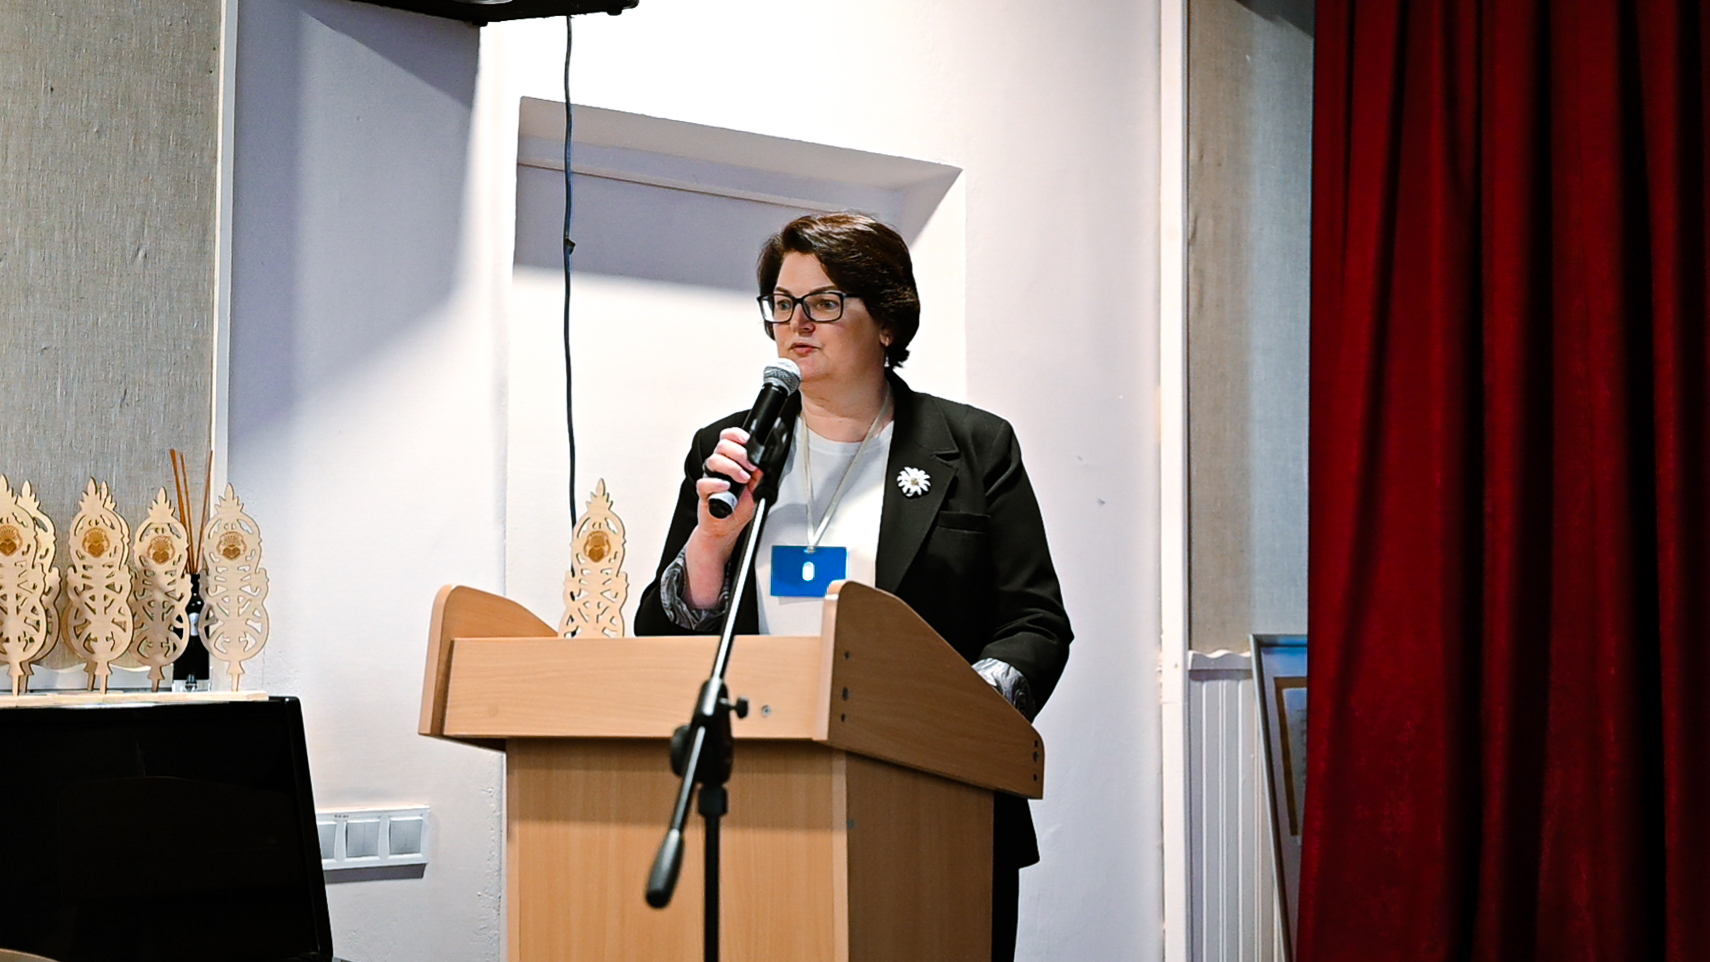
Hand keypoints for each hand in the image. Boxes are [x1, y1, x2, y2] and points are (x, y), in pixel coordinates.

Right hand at [684, 427, 764, 606]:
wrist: (728, 528)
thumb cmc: (739, 509)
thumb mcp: (756, 489)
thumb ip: (759, 475)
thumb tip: (763, 464)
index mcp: (731, 461)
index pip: (728, 439)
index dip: (736, 435)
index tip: (746, 439)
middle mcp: (719, 467)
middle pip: (722, 446)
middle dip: (739, 452)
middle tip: (750, 465)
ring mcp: (711, 478)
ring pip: (714, 460)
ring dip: (732, 467)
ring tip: (743, 479)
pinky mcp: (704, 492)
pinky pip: (705, 482)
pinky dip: (717, 483)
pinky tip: (726, 487)